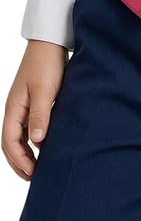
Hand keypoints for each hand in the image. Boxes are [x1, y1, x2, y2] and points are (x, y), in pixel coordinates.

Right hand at [2, 40, 68, 180]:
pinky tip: (44, 145)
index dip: (19, 160)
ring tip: (38, 167)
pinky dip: (33, 140)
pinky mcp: (34, 101)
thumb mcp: (45, 90)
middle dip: (20, 162)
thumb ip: (41, 115)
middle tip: (33, 178)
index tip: (33, 173)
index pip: (9, 142)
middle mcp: (15, 109)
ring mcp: (24, 105)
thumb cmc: (46, 63)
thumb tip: (36, 142)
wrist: (51, 42)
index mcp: (13, 108)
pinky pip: (28, 127)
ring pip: (19, 136)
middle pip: (11, 143)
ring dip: (26, 153)